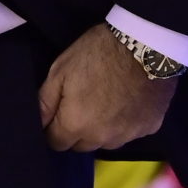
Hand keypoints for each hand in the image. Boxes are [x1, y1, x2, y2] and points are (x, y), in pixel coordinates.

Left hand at [40, 23, 179, 153]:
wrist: (145, 42)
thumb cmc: (97, 53)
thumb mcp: (60, 70)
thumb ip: (45, 103)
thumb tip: (36, 125)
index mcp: (76, 126)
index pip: (56, 143)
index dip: (54, 127)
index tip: (60, 110)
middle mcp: (102, 138)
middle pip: (82, 145)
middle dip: (78, 130)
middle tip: (84, 100)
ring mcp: (128, 135)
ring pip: (107, 141)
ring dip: (102, 128)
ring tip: (107, 99)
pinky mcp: (150, 127)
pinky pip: (130, 132)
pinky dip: (126, 122)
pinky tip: (129, 100)